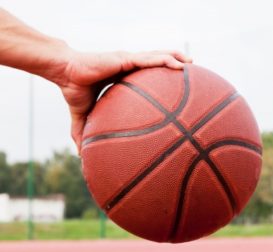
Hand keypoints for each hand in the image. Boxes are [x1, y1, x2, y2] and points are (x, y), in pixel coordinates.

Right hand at [58, 50, 191, 153]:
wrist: (63, 74)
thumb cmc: (73, 91)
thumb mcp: (82, 116)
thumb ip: (84, 133)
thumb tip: (81, 156)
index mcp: (123, 77)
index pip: (146, 75)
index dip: (161, 77)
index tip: (177, 87)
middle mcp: (129, 66)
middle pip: (157, 64)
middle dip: (174, 65)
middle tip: (192, 73)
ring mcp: (129, 60)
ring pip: (158, 57)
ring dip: (176, 58)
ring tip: (192, 62)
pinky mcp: (126, 58)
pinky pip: (151, 59)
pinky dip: (167, 60)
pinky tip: (181, 64)